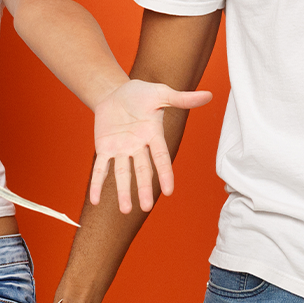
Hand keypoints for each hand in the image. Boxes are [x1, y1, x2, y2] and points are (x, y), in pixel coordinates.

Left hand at [89, 79, 212, 212]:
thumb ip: (182, 99)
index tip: (169, 191)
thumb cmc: (141, 93)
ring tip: (125, 211)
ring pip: (122, 173)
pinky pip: (100, 168)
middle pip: (142, 170)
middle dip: (143, 188)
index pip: (160, 158)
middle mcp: (138, 147)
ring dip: (123, 191)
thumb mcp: (161, 93)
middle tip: (145, 208)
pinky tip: (94, 200)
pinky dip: (97, 183)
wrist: (116, 92)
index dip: (165, 174)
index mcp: (153, 136)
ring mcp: (121, 149)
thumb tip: (209, 95)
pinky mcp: (104, 148)